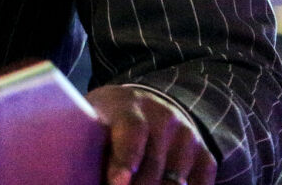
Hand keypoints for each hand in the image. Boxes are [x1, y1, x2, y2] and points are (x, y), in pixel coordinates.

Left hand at [87, 84, 216, 184]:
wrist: (148, 104)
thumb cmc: (110, 118)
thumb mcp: (95, 117)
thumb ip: (90, 139)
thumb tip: (76, 171)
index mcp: (130, 106)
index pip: (132, 131)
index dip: (125, 160)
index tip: (117, 183)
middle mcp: (165, 118)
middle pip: (154, 164)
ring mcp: (188, 136)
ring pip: (176, 181)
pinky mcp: (205, 155)